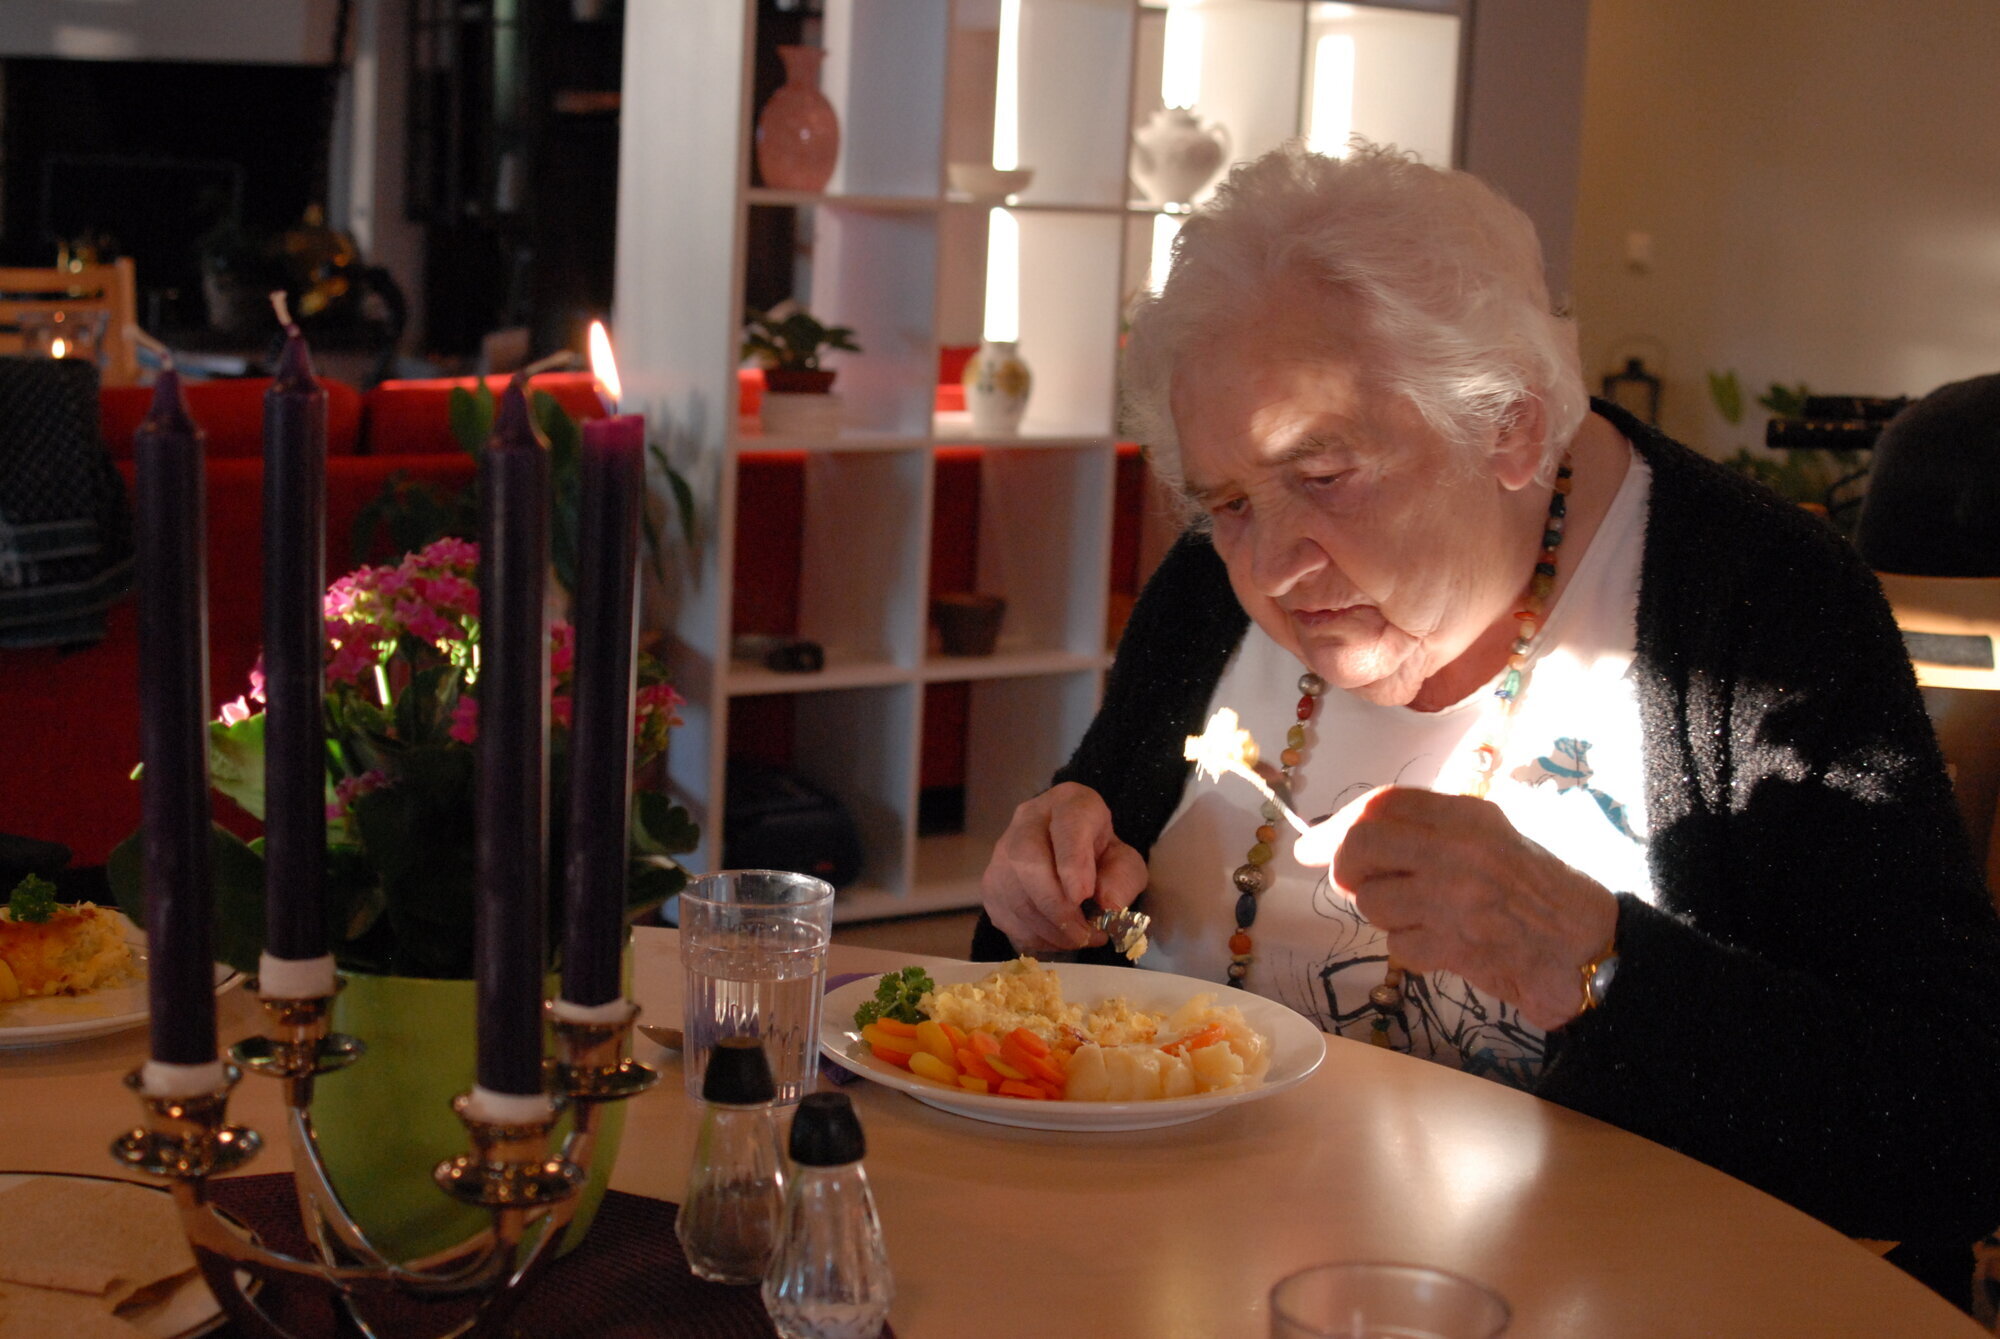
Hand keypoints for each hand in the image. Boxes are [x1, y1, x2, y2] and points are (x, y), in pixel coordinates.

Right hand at [981, 782, 1147, 953]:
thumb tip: (1108, 905)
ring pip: (1014, 893)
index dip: (1072, 863)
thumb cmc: (1100, 858)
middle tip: (1084, 933)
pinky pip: (1005, 916)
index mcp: (1069, 803)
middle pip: (1028, 859)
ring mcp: (1001, 852)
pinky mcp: (990, 885)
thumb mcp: (1125, 862)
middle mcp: (1027, 820)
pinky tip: (1057, 939)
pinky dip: (1034, 936)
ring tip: (1078, 939)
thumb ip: (1123, 879)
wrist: (1070, 859)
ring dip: (1048, 928)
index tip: (1083, 896)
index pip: (1066, 824)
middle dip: (1057, 906)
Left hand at [1294, 786, 1618, 1030]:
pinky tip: (1442, 943)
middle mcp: (1460, 850)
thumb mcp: (1485, 838)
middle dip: (1344, 868)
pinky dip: (1410, 948)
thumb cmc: (1531, 889)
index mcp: (1468, 816)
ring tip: (1420, 916)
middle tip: (1355, 884)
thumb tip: (1333, 837)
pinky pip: (1399, 944)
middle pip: (1362, 845)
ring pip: (1374, 901)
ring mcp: (1457, 898)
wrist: (1582, 946)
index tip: (1312, 844)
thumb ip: (1421, 831)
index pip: (1382, 803)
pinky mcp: (1456, 946)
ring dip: (1383, 914)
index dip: (1337, 823)